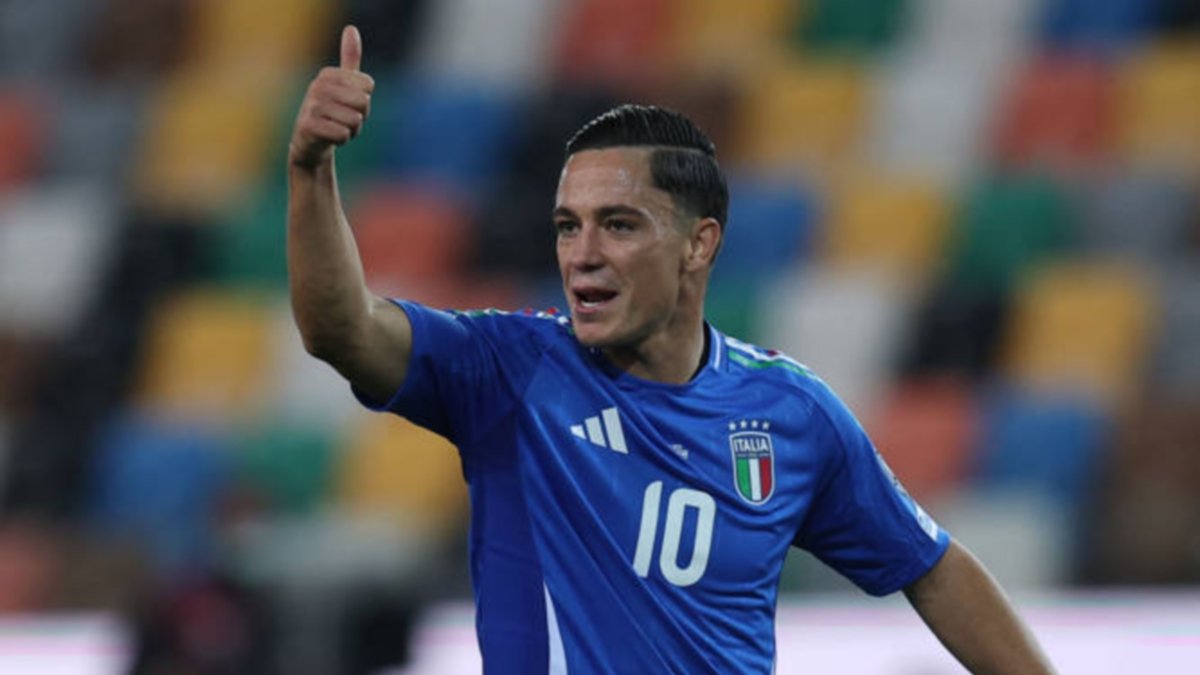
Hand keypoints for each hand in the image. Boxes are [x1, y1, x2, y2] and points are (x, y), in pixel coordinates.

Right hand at [288, 25, 374, 169]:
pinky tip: (329, 139)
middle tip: (343, 119)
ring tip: (335, 128)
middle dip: (360, 118)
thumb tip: (351, 28)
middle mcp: (317, 86)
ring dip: (351, 131)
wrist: (310, 142)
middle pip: (363, 102)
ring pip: (355, 120)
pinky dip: (342, 140)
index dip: (364, 101)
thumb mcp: (342, 84)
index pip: (368, 86)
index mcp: (328, 74)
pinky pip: (343, 135)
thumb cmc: (332, 112)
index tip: (348, 104)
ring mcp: (311, 106)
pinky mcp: (308, 126)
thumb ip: (349, 58)